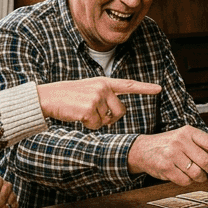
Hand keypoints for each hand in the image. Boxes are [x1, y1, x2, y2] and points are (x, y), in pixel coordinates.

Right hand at [36, 77, 161, 128]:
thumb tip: (114, 114)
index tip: (159, 89)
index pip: (128, 85)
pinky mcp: (89, 108)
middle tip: (93, 113)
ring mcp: (96, 97)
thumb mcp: (88, 90)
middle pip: (120, 112)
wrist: (48, 97)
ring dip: (96, 122)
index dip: (145, 88)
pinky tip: (78, 116)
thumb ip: (104, 97)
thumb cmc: (68, 97)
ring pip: (107, 121)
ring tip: (82, 111)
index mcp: (104, 82)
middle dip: (110, 118)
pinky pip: (96, 125)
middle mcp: (103, 87)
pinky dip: (88, 125)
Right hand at [129, 125, 207, 184]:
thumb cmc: (169, 145)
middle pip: (206, 161)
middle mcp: (180, 141)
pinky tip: (184, 176)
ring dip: (201, 178)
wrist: (142, 150)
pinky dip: (188, 182)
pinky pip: (185, 180)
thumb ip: (201, 147)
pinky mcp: (165, 167)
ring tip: (199, 176)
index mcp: (189, 132)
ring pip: (196, 173)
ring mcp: (172, 154)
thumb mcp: (184, 139)